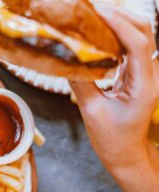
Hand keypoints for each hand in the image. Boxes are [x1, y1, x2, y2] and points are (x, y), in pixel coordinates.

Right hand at [70, 5, 158, 191]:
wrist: (125, 153)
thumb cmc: (111, 139)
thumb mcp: (91, 111)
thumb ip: (79, 81)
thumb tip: (65, 57)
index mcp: (144, 86)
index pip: (138, 44)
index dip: (119, 23)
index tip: (98, 10)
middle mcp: (152, 76)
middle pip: (145, 32)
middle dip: (121, 15)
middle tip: (93, 7)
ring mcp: (147, 75)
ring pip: (140, 37)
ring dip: (120, 22)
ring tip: (95, 14)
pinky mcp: (138, 75)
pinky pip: (131, 47)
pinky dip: (117, 35)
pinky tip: (99, 32)